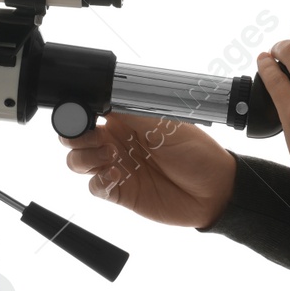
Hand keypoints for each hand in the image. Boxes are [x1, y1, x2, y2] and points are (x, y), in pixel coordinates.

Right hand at [61, 111, 236, 228]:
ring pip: (78, 162)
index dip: (80, 113)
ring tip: (112, 157)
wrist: (215, 190)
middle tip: (96, 137)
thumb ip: (134, 114)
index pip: (90, 112)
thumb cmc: (199, 153)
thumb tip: (106, 99)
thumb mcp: (168, 125)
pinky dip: (98, 181)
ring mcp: (116, 167)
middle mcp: (117, 142)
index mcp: (126, 121)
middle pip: (75, 137)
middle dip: (74, 136)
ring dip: (86, 157)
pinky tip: (116, 176)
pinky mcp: (120, 192)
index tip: (86, 116)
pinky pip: (94, 187)